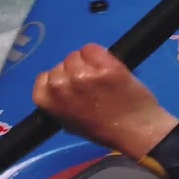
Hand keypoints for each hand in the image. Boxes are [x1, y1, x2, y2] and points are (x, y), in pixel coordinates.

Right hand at [32, 43, 178, 159]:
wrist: (135, 129)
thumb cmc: (102, 130)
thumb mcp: (70, 124)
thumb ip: (59, 105)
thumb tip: (56, 89)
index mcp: (49, 103)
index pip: (43, 78)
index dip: (59, 80)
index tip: (72, 87)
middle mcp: (62, 86)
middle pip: (62, 64)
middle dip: (74, 71)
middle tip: (91, 84)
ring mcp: (84, 75)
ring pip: (77, 55)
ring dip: (88, 62)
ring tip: (101, 77)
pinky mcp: (105, 66)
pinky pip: (92, 48)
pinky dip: (100, 54)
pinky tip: (108, 67)